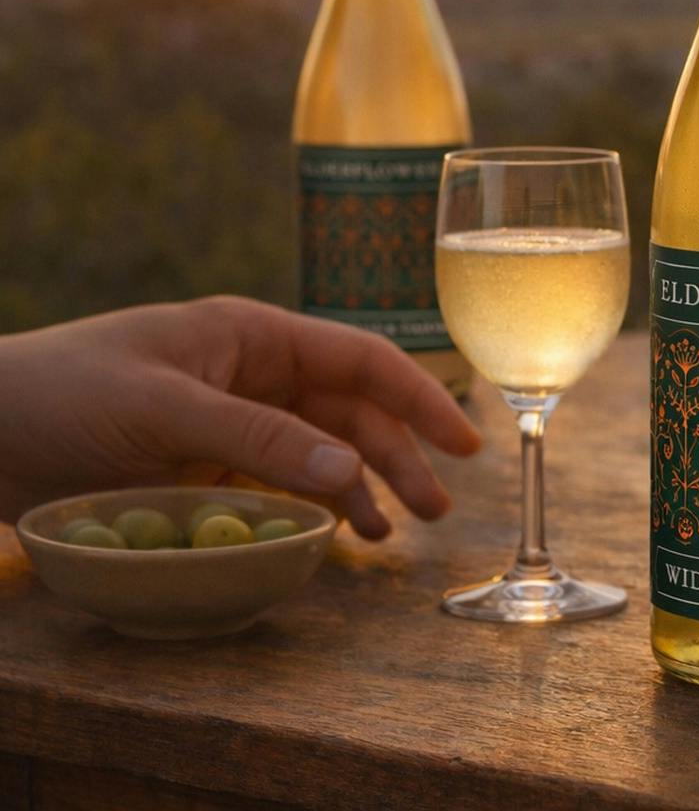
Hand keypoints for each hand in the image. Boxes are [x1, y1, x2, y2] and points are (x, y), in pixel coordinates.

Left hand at [0, 297, 481, 536]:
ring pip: (318, 453)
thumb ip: (259, 439)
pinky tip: (331, 537)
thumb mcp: (164, 409)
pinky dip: (309, 511)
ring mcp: (229, 424)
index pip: (359, 360)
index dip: (418, 397)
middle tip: (433, 509)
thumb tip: (353, 470)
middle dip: (396, 455)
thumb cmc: (60, 393)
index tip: (464, 441)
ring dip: (358, 489)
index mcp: (251, 335)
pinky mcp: (203, 470)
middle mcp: (251, 375)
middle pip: (348, 412)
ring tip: (390, 535)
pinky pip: (277, 487)